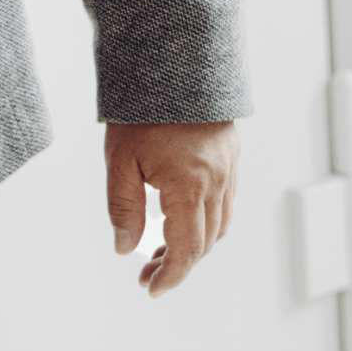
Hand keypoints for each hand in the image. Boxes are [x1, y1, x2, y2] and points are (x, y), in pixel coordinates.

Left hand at [104, 118, 239, 294]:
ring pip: (219, 225)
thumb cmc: (141, 111)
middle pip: (205, 242)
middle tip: (147, 273)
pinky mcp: (231, 156)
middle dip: (178, 265)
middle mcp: (217, 182)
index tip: (150, 289)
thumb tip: (125, 249)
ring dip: (194, 245)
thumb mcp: (120, 161)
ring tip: (159, 251)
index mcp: (190, 187)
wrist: (173, 61)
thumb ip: (123, 208)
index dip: (171, 276)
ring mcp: (229, 169)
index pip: (187, 249)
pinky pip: (225, 202)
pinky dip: (205, 222)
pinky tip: (179, 219)